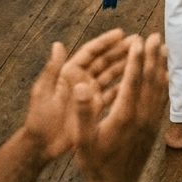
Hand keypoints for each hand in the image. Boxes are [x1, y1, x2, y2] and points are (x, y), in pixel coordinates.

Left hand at [22, 28, 134, 161]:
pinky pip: (112, 93)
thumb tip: (57, 44)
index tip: (121, 33)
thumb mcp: (43, 93)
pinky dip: (123, 86)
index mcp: (69, 73)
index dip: (105, 42)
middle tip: (138, 41)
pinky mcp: (94, 107)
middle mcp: (81, 80)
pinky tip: (137, 81)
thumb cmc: (39, 120)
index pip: (90, 53)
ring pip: (110, 74)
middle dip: (120, 50)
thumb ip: (52, 69)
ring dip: (124, 64)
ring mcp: (89, 93)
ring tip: (142, 56)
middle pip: (104, 60)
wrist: (42, 148)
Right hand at [73, 33, 169, 181]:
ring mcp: (150, 122)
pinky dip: (165, 83)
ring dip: (161, 66)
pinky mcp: (154, 127)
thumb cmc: (95, 164)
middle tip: (156, 36)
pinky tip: (166, 75)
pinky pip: (162, 100)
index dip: (137, 59)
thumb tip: (82, 86)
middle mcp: (141, 116)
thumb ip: (83, 113)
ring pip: (159, 88)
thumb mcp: (82, 141)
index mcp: (124, 116)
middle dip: (153, 56)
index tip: (139, 40)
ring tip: (164, 48)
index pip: (133, 80)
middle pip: (150, 80)